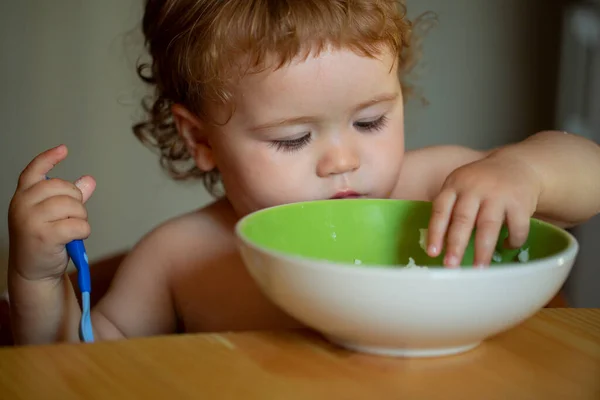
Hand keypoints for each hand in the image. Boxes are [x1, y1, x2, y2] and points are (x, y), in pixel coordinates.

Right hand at [8, 145, 95, 280]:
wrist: (33, 272)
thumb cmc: (44, 241)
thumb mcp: (54, 216)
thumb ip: (69, 197)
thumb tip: (88, 180)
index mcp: (23, 196)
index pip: (34, 171)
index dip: (49, 158)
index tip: (63, 149)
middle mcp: (23, 204)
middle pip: (65, 188)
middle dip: (77, 202)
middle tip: (71, 218)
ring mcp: (31, 219)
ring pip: (74, 206)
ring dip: (81, 218)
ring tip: (71, 229)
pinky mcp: (44, 235)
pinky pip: (79, 224)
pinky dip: (83, 231)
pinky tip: (75, 238)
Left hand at [425, 152, 541, 266]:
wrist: (517, 165)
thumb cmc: (481, 184)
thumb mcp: (460, 187)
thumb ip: (450, 209)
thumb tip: (438, 247)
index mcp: (455, 185)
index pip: (441, 209)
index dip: (435, 232)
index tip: (432, 253)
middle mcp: (474, 188)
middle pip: (463, 219)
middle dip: (456, 245)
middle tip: (451, 266)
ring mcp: (498, 194)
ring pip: (488, 226)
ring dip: (483, 250)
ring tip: (478, 270)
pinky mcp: (520, 201)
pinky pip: (516, 226)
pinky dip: (513, 240)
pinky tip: (507, 247)